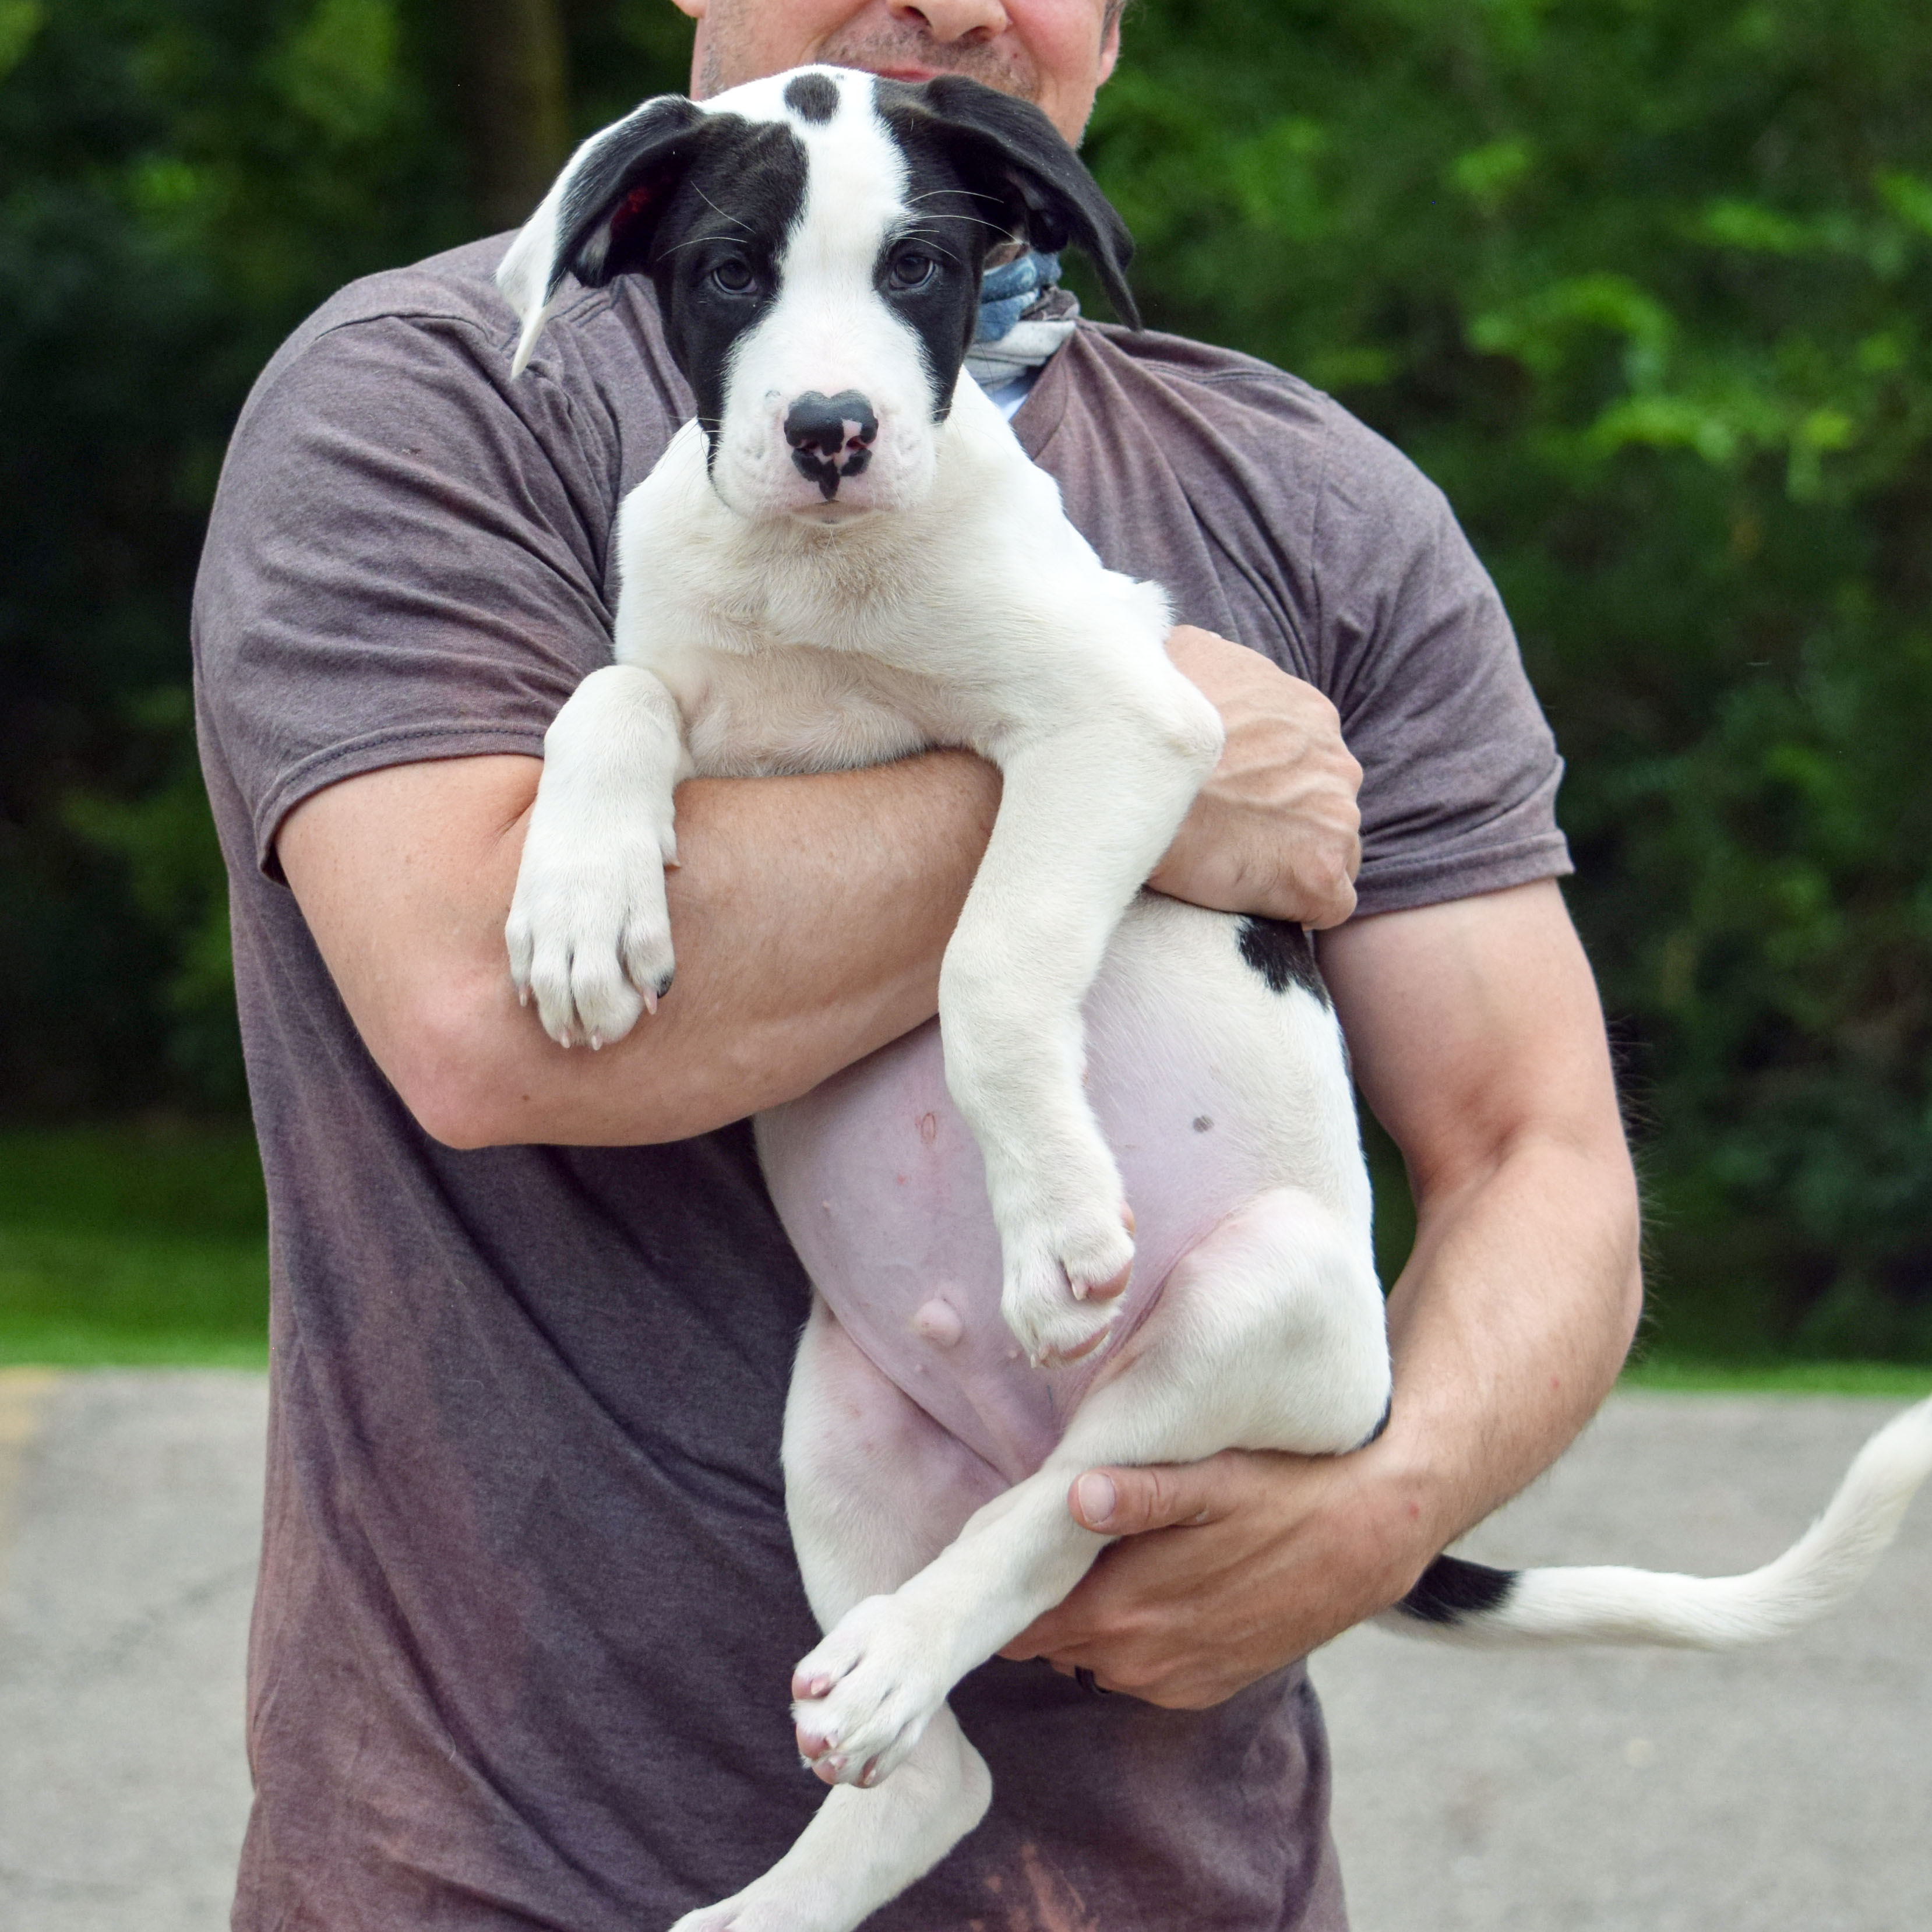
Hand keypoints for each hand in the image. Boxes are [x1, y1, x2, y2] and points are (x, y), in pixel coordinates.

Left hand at [997, 1441, 1437, 1707]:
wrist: (1369, 1539)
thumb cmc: (1286, 1493)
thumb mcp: (1216, 1478)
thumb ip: (1142, 1494)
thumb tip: (1078, 1496)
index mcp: (1126, 1610)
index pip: (1021, 1622)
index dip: (1007, 1583)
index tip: (1005, 1541)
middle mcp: (1139, 1661)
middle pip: (1048, 1638)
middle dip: (1041, 1594)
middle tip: (1048, 1535)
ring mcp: (1171, 1681)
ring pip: (1089, 1652)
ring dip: (1087, 1612)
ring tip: (1102, 1553)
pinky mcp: (1201, 1686)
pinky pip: (1135, 1666)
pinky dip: (1130, 1631)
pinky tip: (1152, 1581)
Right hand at [1149, 626, 1360, 928]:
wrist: (1134, 779)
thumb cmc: (1149, 721)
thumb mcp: (1178, 656)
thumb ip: (1207, 660)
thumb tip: (1194, 664)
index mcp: (1309, 713)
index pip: (1305, 755)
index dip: (1265, 781)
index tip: (1227, 795)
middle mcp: (1336, 761)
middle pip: (1321, 802)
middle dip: (1282, 819)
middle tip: (1226, 833)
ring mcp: (1336, 818)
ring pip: (1330, 849)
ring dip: (1290, 860)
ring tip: (1233, 868)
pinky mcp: (1322, 874)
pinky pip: (1328, 902)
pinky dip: (1298, 906)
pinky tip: (1255, 899)